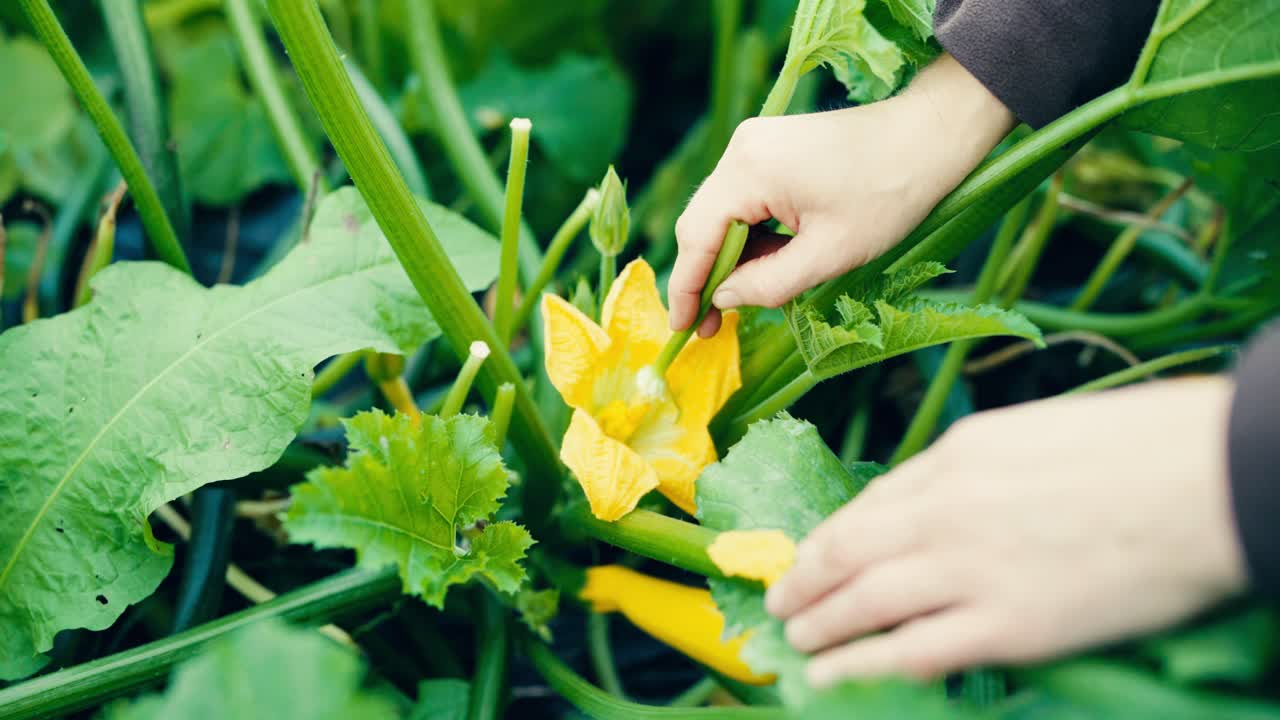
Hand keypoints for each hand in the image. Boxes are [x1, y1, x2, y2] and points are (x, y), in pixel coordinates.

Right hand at [668, 54, 1014, 336]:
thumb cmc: (889, 194)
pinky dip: (748, 233)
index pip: (696, 236)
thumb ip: (768, 284)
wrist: (927, 135)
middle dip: (705, 275)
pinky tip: (768, 260)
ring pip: (720, 212)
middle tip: (714, 323)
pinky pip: (741, 198)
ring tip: (749, 296)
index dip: (686, 288)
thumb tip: (723, 300)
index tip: (683, 329)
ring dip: (730, 256)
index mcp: (750, 171)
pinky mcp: (768, 147)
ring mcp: (753, 144)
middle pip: (701, 222)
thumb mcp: (829, 254)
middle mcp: (741, 149)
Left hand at [765, 377, 1247, 686]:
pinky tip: (828, 674)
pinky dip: (858, 663)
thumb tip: (939, 503)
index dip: (831, 535)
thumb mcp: (1036, 434)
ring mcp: (971, 567)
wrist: (1209, 479)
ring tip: (793, 636)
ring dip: (818, 621)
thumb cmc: (1141, 448)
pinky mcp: (1006, 624)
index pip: (872, 501)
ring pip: (863, 599)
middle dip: (804, 578)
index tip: (810, 554)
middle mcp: (947, 509)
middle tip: (780, 599)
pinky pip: (909, 649)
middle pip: (849, 548)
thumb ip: (978, 468)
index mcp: (958, 455)